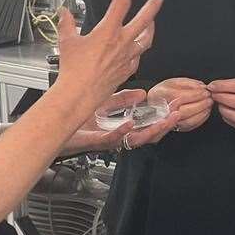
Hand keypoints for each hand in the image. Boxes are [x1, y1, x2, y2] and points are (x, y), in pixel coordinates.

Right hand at [54, 0, 160, 120]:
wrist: (80, 92)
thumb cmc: (73, 69)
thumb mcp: (67, 41)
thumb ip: (67, 24)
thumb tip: (64, 13)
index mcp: (108, 31)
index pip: (120, 5)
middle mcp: (122, 42)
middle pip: (143, 20)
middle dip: (151, 8)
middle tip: (158, 0)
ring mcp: (127, 57)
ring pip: (146, 40)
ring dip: (150, 29)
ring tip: (152, 23)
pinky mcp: (127, 70)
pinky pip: (138, 58)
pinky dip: (139, 51)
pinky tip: (138, 50)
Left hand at [59, 89, 175, 154]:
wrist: (57, 127)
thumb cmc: (79, 121)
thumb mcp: (106, 103)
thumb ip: (124, 99)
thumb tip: (142, 94)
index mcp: (124, 128)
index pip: (149, 126)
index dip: (164, 118)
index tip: (175, 108)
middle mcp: (119, 136)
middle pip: (148, 136)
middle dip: (164, 126)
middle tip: (176, 116)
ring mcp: (109, 140)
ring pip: (135, 140)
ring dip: (150, 130)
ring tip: (162, 122)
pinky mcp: (96, 141)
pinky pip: (112, 139)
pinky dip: (122, 131)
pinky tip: (130, 124)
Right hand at [149, 77, 212, 131]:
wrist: (154, 104)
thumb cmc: (164, 92)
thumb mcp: (173, 82)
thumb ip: (187, 83)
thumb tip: (201, 87)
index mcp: (162, 95)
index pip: (181, 97)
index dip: (195, 95)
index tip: (205, 91)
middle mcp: (164, 110)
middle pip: (185, 111)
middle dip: (201, 104)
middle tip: (209, 98)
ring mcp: (169, 121)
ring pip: (188, 121)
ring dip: (202, 112)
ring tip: (209, 104)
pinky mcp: (177, 127)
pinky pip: (190, 126)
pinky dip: (201, 119)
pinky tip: (206, 111)